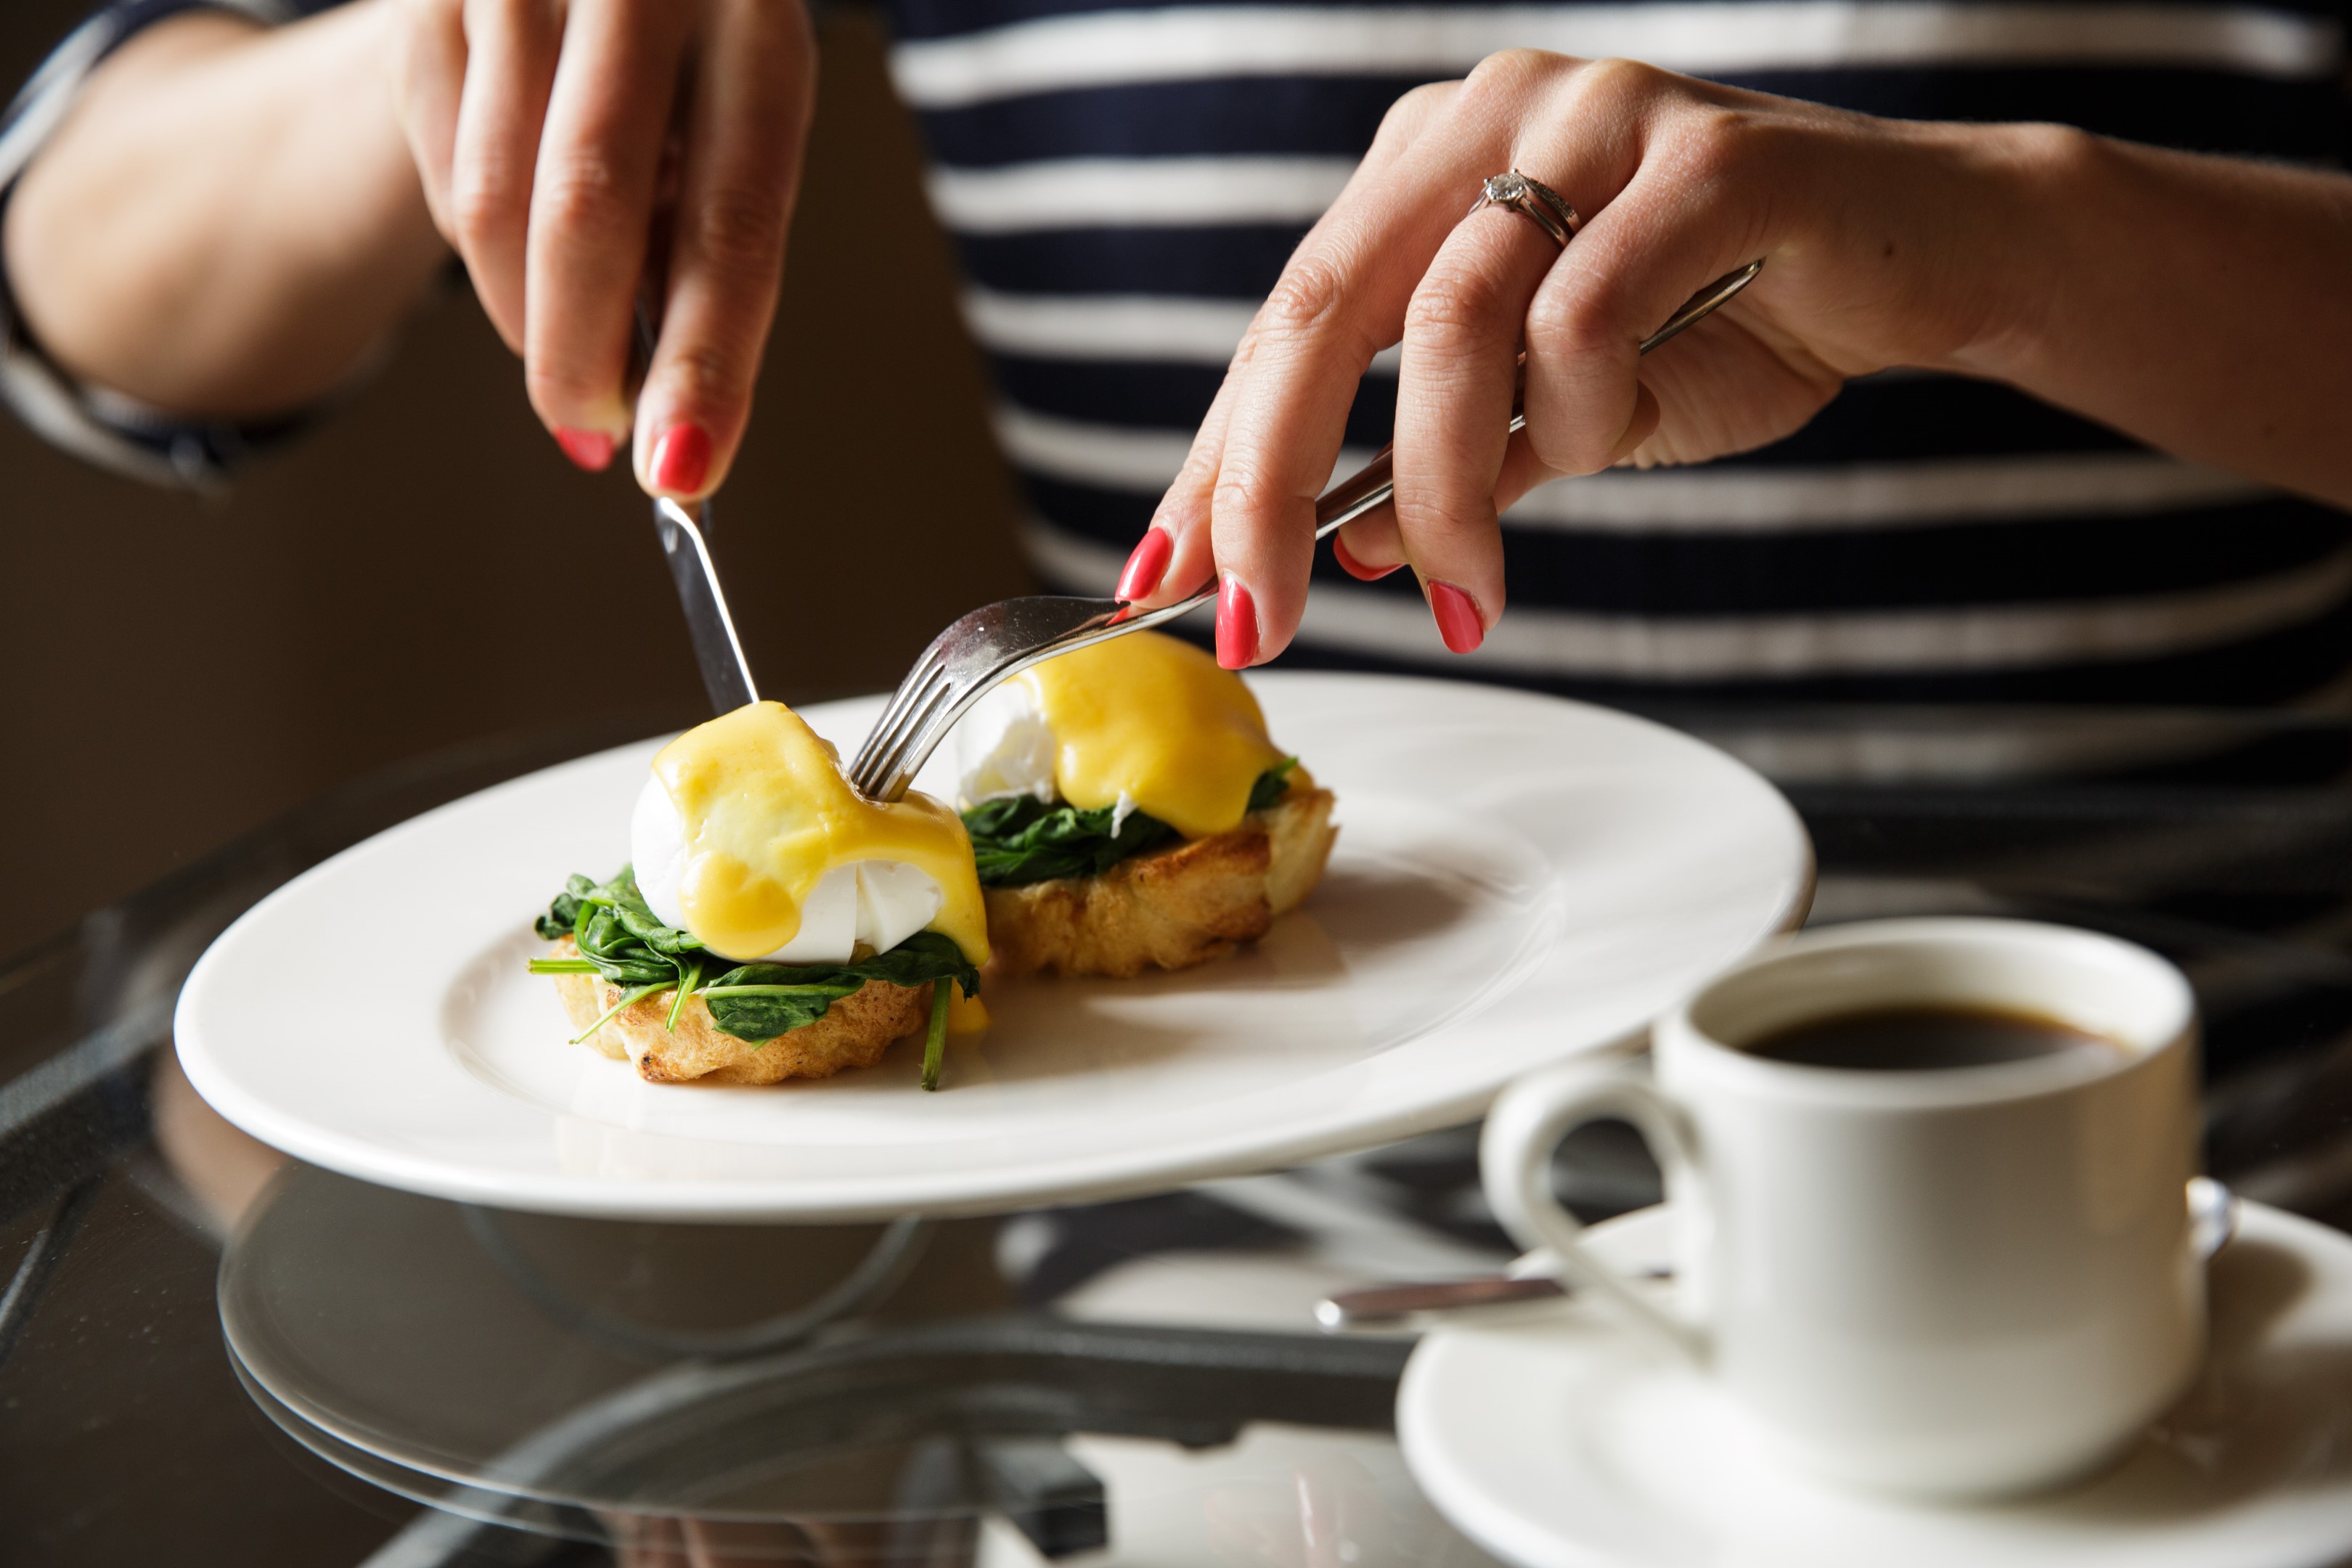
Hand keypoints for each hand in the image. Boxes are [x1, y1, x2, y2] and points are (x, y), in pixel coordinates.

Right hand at [388, 0, 815, 496]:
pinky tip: (520, 221)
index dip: (706, 361)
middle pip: (589, 208)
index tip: (681, 471)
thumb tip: (667, 414)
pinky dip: (481, 236)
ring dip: (523, 312)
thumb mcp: (730, 132)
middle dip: (579, 355)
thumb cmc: (681, 65)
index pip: (734, 225)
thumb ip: (705, 247)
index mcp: (759, 29)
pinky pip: (443, 172)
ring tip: (564, 334)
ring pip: (493, 204)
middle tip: (590, 433)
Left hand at [1119, 52, 2048, 663]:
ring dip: (1438, 493)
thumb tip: (1334, 551)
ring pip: (1451, 325)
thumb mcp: (1561, 417)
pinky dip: (1577, 415)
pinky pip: (1586, 313)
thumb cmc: (1729, 325)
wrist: (1925, 261)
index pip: (1289, 321)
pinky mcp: (1705, 154)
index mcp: (1431, 163)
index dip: (1218, 457)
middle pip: (1322, 311)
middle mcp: (1491, 115)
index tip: (1165, 577)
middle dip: (1268, 489)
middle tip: (1257, 623)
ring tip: (1468, 596)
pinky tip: (1609, 441)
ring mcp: (1595, 114)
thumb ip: (1453, 463)